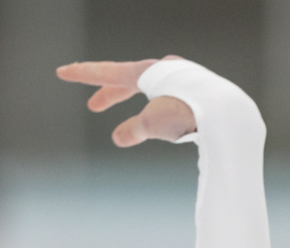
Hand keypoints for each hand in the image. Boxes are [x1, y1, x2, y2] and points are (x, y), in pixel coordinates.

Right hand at [56, 60, 194, 146]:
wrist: (227, 113)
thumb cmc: (188, 115)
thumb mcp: (154, 124)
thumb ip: (133, 130)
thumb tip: (118, 137)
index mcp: (146, 72)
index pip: (108, 71)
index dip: (84, 74)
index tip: (63, 72)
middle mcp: (164, 68)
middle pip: (129, 80)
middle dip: (110, 93)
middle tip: (94, 106)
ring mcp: (182, 76)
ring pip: (152, 88)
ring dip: (139, 103)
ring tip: (138, 123)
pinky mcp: (198, 89)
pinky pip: (172, 98)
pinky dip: (161, 108)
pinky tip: (170, 123)